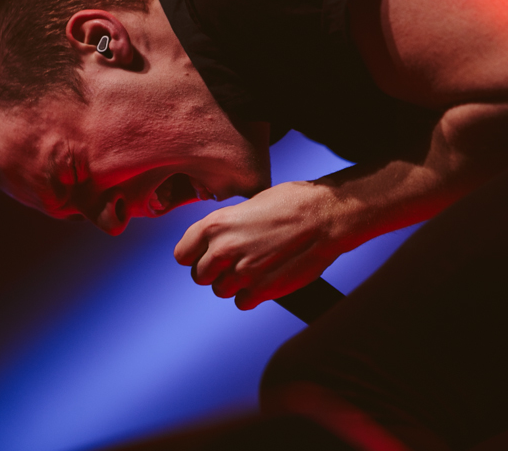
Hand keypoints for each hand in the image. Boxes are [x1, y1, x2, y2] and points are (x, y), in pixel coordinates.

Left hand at [174, 180, 349, 309]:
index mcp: (215, 225)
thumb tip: (216, 243)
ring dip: (234, 283)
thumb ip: (226, 228)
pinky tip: (265, 278)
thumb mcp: (247, 206)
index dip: (195, 255)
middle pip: (200, 276)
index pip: (182, 254)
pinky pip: (242, 302)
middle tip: (234, 262)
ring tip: (254, 267)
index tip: (206, 255)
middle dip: (215, 271)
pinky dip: (252, 295)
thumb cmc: (291, 204)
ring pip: (221, 290)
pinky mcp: (263, 290)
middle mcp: (223, 250)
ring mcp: (242, 272)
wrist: (325, 216)